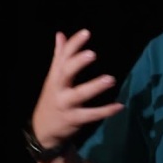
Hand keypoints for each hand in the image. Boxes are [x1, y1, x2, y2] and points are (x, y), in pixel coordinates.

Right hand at [30, 29, 123, 148]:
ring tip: (111, 79)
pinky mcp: (74, 119)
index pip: (63, 57)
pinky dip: (105, 111)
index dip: (74, 44)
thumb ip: (59, 56)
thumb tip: (60, 34)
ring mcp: (66, 104)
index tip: (86, 32)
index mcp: (55, 76)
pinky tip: (119, 106)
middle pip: (66, 73)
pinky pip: (91, 115)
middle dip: (77, 63)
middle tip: (93, 53)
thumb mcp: (53, 78)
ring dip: (95, 87)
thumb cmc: (52, 98)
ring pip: (79, 95)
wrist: (42, 129)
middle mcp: (59, 88)